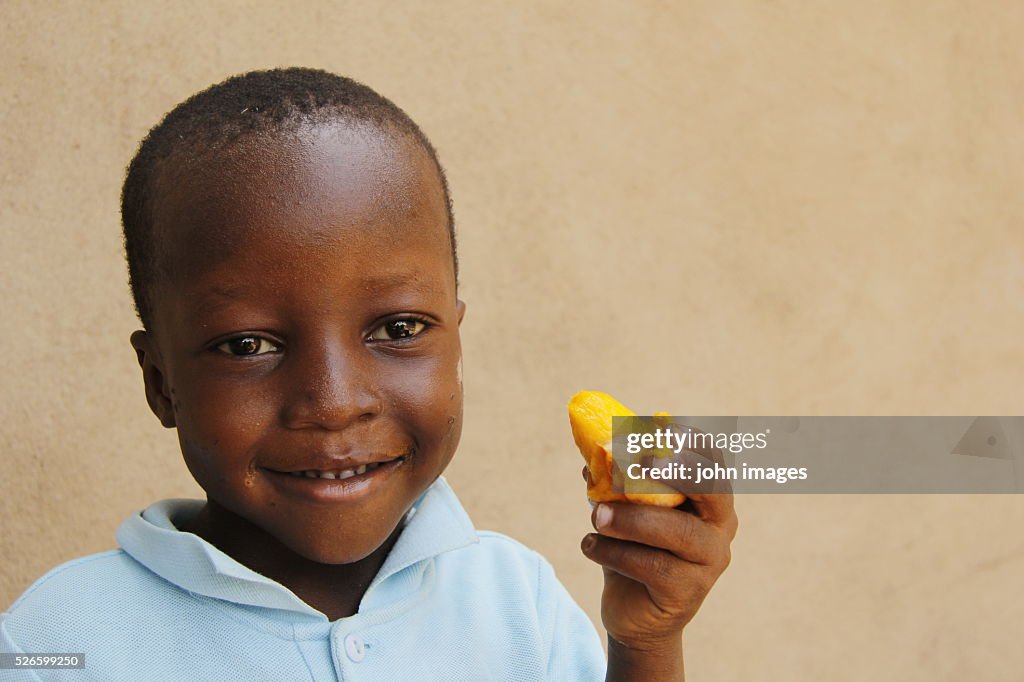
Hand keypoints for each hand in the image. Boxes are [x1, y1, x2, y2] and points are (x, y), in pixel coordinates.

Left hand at [580, 446, 737, 652]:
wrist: (635, 614)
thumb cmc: (634, 550)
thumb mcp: (624, 510)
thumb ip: (613, 483)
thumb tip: (591, 458)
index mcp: (709, 498)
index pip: (713, 461)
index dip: (691, 442)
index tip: (663, 429)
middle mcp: (720, 527)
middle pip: (711, 488)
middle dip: (678, 470)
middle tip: (639, 464)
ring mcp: (709, 562)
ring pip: (675, 531)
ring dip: (629, 519)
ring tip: (596, 517)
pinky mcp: (688, 593)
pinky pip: (651, 565)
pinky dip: (614, 552)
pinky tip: (591, 546)